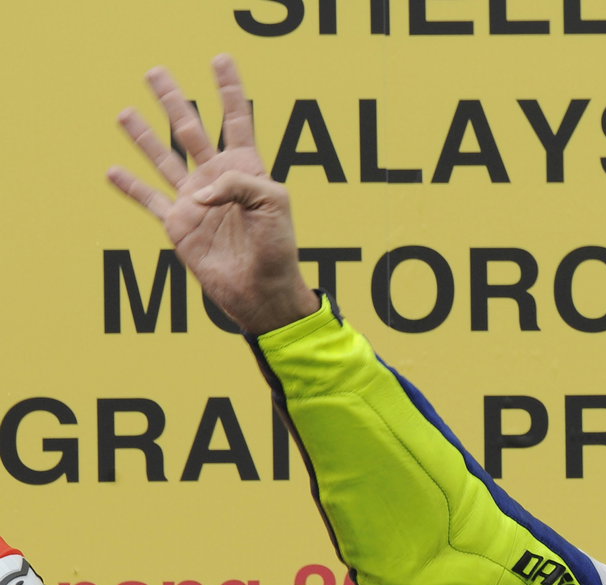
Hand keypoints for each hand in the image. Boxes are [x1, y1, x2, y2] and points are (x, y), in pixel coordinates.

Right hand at [108, 55, 318, 334]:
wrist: (262, 289)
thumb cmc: (278, 247)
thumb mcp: (273, 205)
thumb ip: (238, 185)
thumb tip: (197, 191)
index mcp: (248, 169)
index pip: (236, 120)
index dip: (229, 90)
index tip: (220, 60)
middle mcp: (218, 180)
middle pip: (191, 130)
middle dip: (174, 101)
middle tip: (156, 72)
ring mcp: (196, 201)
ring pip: (165, 158)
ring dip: (145, 136)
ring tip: (125, 112)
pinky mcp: (179, 225)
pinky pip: (150, 200)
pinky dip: (130, 187)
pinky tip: (113, 171)